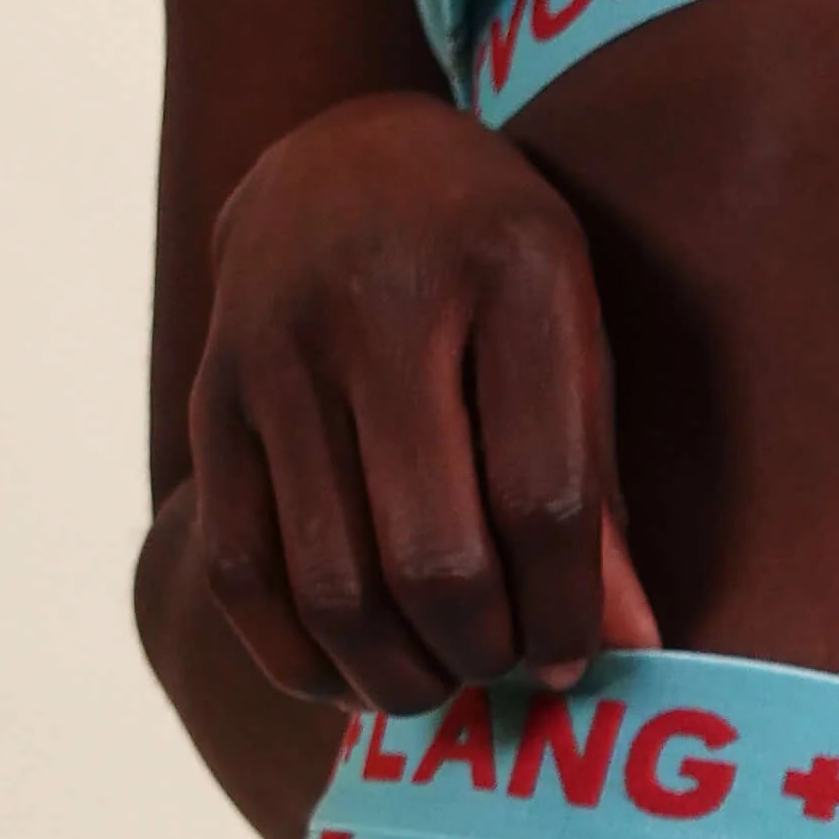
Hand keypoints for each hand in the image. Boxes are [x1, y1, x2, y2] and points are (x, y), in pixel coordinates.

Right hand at [185, 92, 661, 711]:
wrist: (342, 157)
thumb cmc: (491, 267)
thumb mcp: (574, 333)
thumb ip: (599, 484)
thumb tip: (629, 645)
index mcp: (508, 270)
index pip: (545, 498)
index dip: (564, 613)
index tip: (573, 658)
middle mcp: (378, 303)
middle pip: (433, 558)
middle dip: (481, 652)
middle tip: (503, 668)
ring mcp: (276, 352)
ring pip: (333, 586)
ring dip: (396, 675)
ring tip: (439, 681)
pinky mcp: (209, 399)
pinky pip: (242, 572)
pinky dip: (298, 657)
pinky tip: (348, 677)